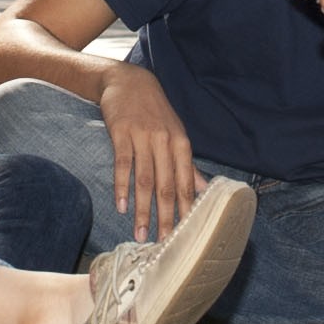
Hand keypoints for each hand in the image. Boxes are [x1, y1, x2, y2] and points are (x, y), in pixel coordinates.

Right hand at [97, 61, 203, 242]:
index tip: (187, 234)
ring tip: (139, 233)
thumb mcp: (175, 134)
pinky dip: (122, 187)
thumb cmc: (155, 111)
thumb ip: (186, 164)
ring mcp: (143, 136)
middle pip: (166, 185)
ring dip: (142, 209)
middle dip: (166, 216)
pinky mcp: (122, 132)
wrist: (128, 81)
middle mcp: (165, 141)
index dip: (187, 209)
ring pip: (144, 179)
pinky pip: (122, 164)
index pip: (186, 182)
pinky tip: (121, 207)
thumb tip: (203, 189)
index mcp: (181, 143)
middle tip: (164, 242)